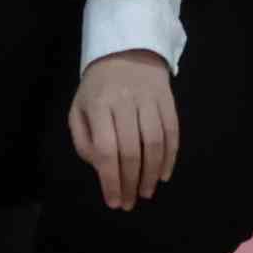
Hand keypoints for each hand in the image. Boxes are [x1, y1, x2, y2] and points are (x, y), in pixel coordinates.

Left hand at [67, 52, 182, 208]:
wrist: (127, 50)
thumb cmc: (98, 88)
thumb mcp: (79, 109)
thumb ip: (84, 141)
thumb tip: (101, 169)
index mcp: (99, 105)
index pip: (107, 149)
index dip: (111, 180)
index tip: (114, 201)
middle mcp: (125, 101)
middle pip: (132, 150)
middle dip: (131, 182)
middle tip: (130, 203)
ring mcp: (149, 99)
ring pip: (155, 142)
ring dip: (151, 173)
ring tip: (146, 192)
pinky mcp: (168, 99)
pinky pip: (172, 132)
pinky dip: (170, 157)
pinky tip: (163, 175)